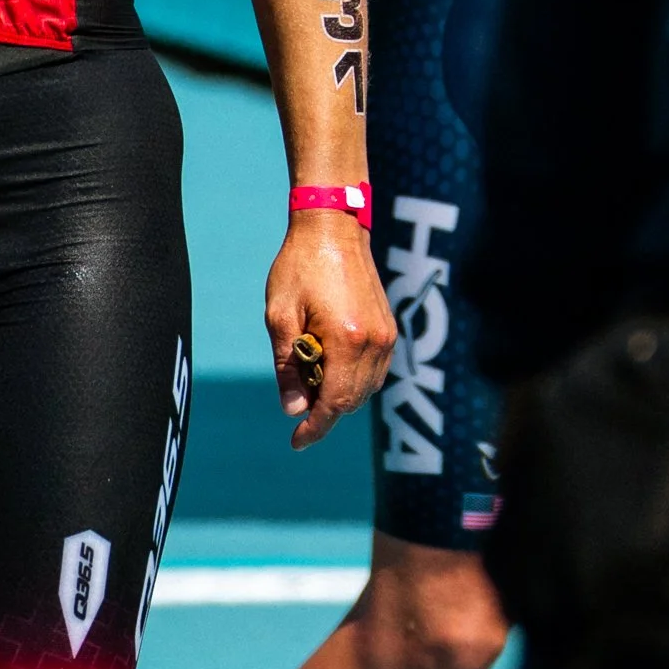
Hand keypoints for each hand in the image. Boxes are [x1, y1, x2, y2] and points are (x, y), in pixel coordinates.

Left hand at [266, 210, 394, 448]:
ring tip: (310, 380)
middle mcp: (374, 342)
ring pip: (366, 389)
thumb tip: (293, 409)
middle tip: (295, 408)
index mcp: (346, 339)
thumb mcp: (280, 315)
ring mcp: (386, 336)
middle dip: (324, 413)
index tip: (296, 441)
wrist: (333, 227)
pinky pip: (375, 371)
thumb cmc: (300, 266)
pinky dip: (353, 380)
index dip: (315, 427)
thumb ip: (288, 366)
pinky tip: (330, 368)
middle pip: (352, 400)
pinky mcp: (389, 329)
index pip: (335, 402)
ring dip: (339, 396)